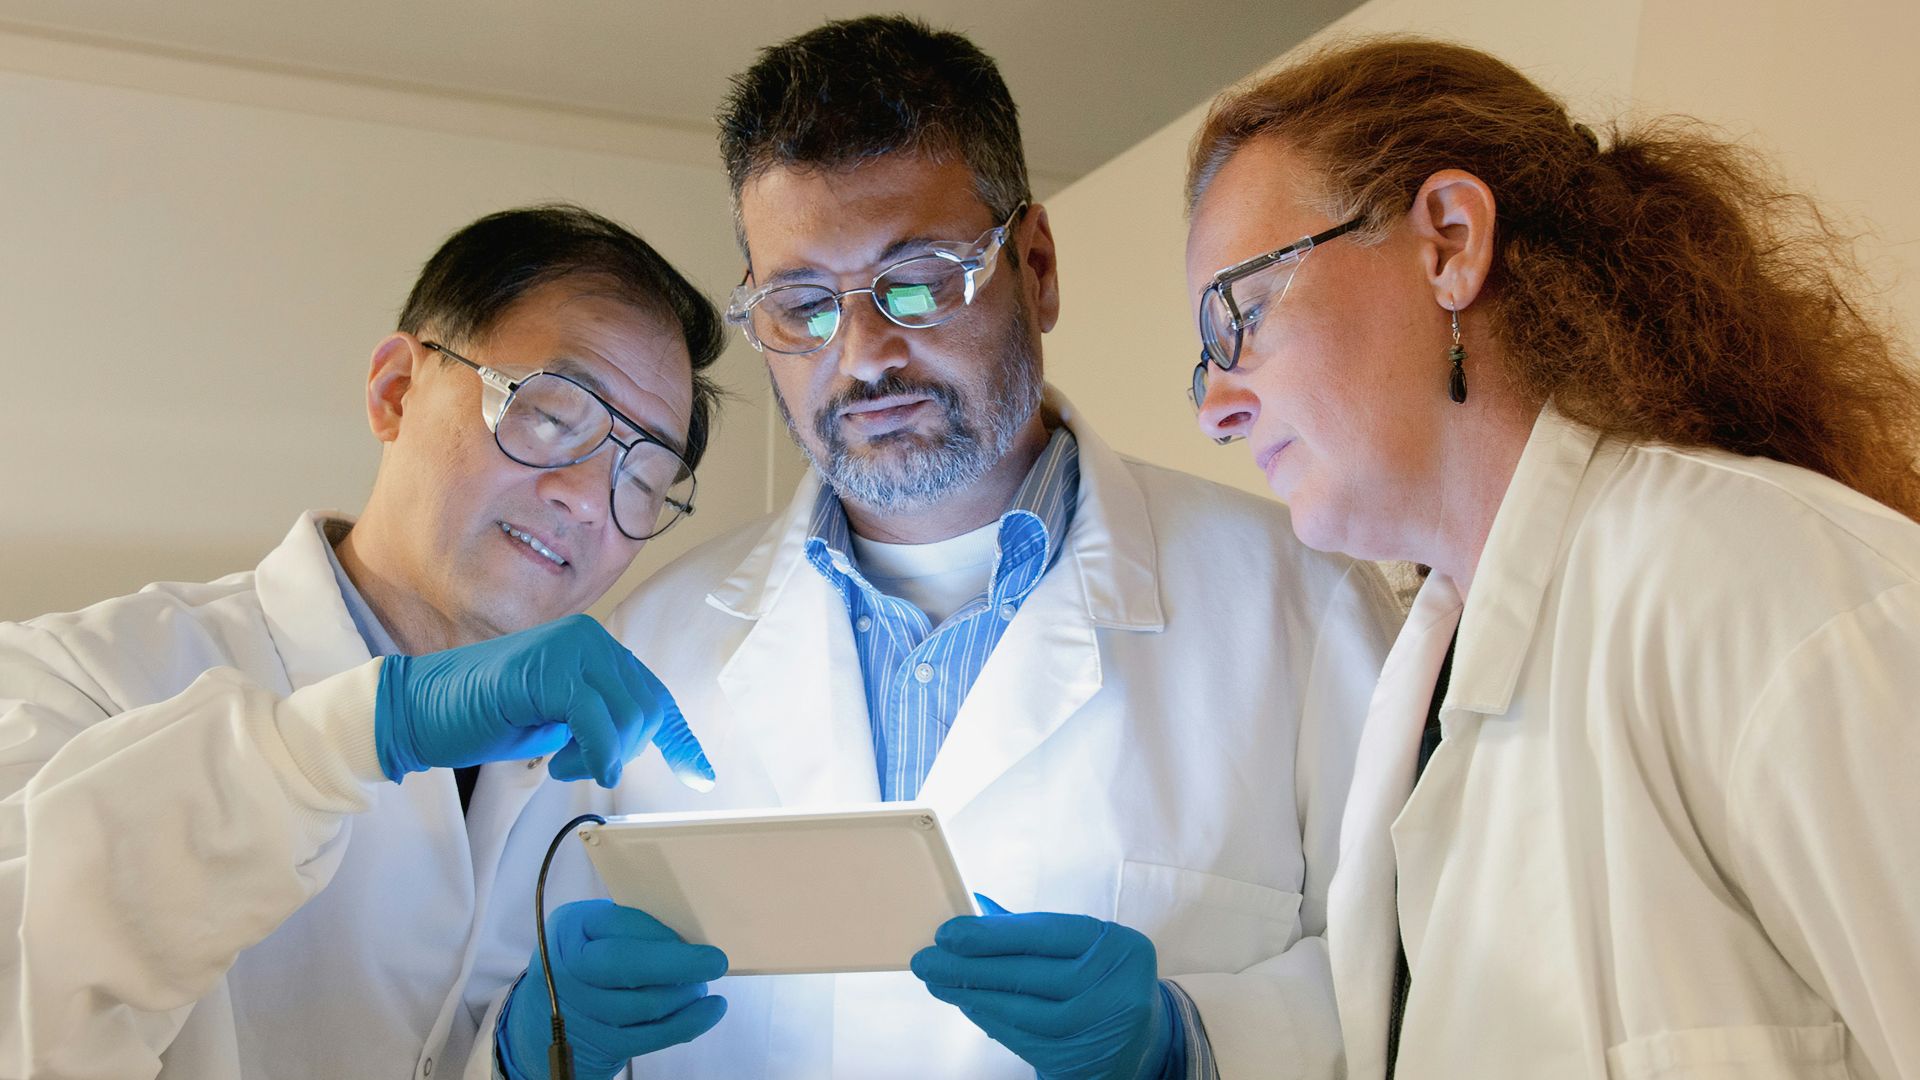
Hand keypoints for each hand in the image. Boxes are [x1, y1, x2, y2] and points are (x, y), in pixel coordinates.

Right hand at [374, 613, 713, 788]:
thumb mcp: (559, 720)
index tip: (699, 775)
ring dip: (604, 755)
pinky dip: (596, 754)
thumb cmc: (485, 717)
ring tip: (561, 762)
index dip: (680, 738)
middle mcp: (589, 639)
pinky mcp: (547, 671)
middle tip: (579, 765)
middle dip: (626, 750)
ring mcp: (569, 649)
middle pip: (648, 709)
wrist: (418, 710)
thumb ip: (600, 718)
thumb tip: (638, 739)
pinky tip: (572, 767)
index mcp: (594, 647)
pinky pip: (597, 721)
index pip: (654, 693)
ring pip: (628, 716)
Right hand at [499, 900, 728, 1079]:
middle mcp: (566, 968)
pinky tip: (710, 1010)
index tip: (694, 935)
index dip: (658, 932)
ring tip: (702, 985)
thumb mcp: (595, 933)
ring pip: (642, 1004)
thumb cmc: (588, 961)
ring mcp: (579, 1011)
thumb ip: (631, 928)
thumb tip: (689, 932)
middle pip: (623, 965)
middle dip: (675, 964)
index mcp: (569, 928)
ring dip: (684, 994)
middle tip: (715, 962)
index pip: (616, 924)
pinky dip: (687, 1023)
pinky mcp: (598, 1044)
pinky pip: (650, 1036)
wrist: (546, 1019)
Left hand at [910, 897, 1174, 1079]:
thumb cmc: (1103, 982)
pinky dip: (990, 1020)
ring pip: (1022, 1010)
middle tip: (926, 960)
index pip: (1046, 933)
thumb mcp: (1086, 949)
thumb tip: (978, 907)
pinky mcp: (1081, 1060)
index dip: (992, 934)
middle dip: (969, 966)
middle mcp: (1117, 988)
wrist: (1143, 1043)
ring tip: (937, 982)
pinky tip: (967, 1004)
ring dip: (971, 995)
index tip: (948, 934)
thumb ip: (1035, 930)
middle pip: (1028, 973)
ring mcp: (1101, 1029)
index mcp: (1119, 946)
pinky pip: (1023, 1039)